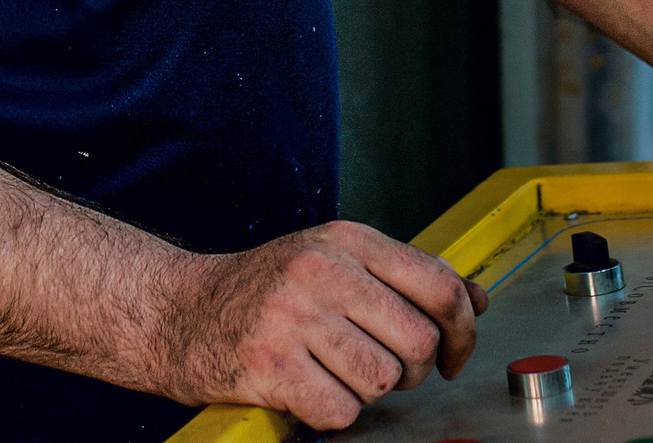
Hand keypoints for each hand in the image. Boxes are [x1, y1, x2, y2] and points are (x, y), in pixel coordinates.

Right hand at [153, 220, 490, 429]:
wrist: (179, 311)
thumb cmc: (265, 290)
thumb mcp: (335, 260)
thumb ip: (404, 276)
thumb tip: (474, 299)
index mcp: (346, 239)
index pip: (438, 283)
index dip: (462, 329)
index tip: (455, 353)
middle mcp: (322, 271)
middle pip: (417, 341)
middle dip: (412, 370)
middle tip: (383, 369)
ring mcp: (294, 318)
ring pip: (383, 380)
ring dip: (368, 392)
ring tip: (336, 374)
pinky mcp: (271, 366)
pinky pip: (341, 411)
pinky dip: (333, 413)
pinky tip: (309, 390)